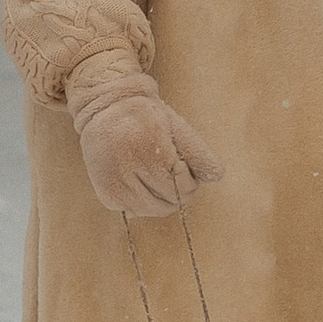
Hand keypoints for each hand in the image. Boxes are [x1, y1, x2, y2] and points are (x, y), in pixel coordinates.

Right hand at [78, 90, 223, 218]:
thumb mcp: (175, 125)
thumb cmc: (147, 117)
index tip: (182, 164)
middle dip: (177, 192)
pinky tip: (139, 182)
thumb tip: (217, 176)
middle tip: (172, 173)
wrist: (105, 109)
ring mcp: (114, 184)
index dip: (188, 179)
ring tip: (156, 177)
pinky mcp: (106, 194)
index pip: (179, 185)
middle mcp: (126, 167)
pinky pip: (134, 212)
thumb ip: (197, 150)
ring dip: (161, 199)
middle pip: (167, 202)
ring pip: (152, 210)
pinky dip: (142, 203)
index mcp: (147, 146)